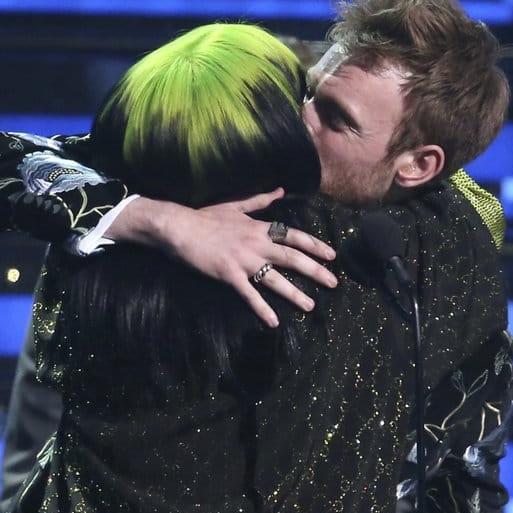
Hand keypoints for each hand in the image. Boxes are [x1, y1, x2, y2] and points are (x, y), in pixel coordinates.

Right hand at [111, 189, 337, 326]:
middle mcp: (257, 244)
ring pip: (276, 279)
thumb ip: (260, 200)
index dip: (315, 246)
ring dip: (295, 294)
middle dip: (316, 271)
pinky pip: (250, 294)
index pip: (294, 236)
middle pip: (293, 258)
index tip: (332, 255)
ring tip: (311, 306)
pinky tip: (274, 322)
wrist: (179, 227)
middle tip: (334, 283)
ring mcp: (244, 260)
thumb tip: (280, 190)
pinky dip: (262, 309)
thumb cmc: (205, 216)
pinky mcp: (229, 274)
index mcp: (260, 228)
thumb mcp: (236, 205)